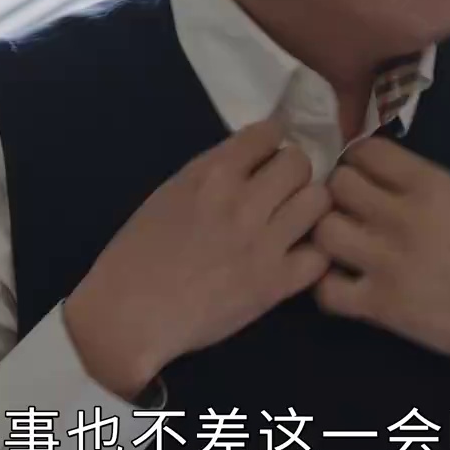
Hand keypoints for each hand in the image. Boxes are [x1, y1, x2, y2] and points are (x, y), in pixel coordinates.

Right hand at [64, 117, 332, 398]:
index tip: (268, 157)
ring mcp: (263, 242)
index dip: (272, 143)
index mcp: (211, 174)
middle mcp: (243, 200)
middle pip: (300, 163)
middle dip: (294, 173)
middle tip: (284, 192)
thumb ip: (210, 175)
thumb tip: (247, 165)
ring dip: (309, 208)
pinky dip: (313, 254)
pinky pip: (320, 255)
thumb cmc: (136, 255)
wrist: (130, 315)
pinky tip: (297, 259)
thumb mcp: (168, 194)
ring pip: (318, 202)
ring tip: (295, 222)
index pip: (267, 133)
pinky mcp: (276, 283)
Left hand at [310, 136, 449, 387]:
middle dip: (336, 199)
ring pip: (322, 231)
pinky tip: (344, 288)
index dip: (354, 165)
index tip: (360, 181)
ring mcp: (389, 261)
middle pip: (336, 186)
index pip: (364, 151)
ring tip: (341, 251)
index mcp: (429, 183)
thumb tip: (365, 174)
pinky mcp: (381, 305)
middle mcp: (404, 215)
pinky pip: (325, 289)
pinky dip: (326, 289)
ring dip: (325, 240)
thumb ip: (412, 184)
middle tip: (347, 217)